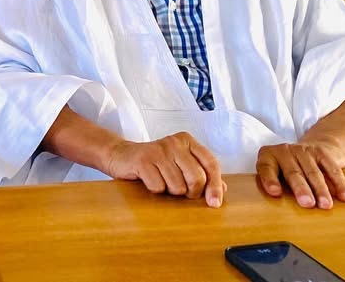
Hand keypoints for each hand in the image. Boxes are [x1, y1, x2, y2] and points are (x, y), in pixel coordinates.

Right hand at [106, 131, 224, 206]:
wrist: (121, 156)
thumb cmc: (155, 163)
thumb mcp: (180, 164)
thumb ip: (202, 174)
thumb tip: (222, 189)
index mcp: (187, 140)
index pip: (211, 163)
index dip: (215, 185)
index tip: (214, 203)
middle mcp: (174, 142)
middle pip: (197, 178)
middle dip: (190, 192)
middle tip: (179, 190)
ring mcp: (158, 150)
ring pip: (178, 186)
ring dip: (170, 191)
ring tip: (161, 180)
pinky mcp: (143, 160)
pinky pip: (159, 187)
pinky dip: (155, 189)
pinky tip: (149, 180)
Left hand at [256, 138, 344, 208]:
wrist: (312, 148)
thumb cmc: (289, 168)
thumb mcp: (277, 174)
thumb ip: (277, 188)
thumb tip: (280, 213)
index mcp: (268, 156)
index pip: (266, 167)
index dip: (269, 179)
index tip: (275, 193)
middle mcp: (284, 150)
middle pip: (293, 172)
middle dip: (301, 189)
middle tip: (307, 203)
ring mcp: (303, 150)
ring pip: (313, 172)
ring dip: (320, 190)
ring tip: (325, 205)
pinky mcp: (321, 152)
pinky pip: (331, 168)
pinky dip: (338, 183)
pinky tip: (343, 196)